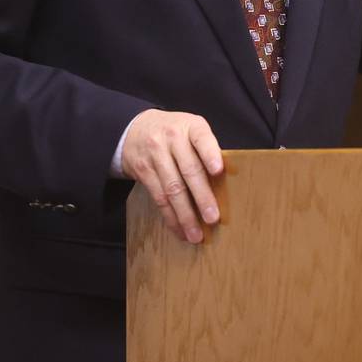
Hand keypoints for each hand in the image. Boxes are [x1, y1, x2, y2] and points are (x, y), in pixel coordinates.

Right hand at [120, 109, 224, 244]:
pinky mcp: (144, 171)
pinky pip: (158, 197)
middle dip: (202, 197)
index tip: (218, 170)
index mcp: (191, 126)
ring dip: (185, 215)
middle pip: (189, 170)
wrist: (134, 129)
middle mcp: (172, 138)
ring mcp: (156, 154)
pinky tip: (180, 230)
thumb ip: (206, 150)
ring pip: (172, 188)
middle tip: (213, 218)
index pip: (202, 138)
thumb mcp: (191, 129)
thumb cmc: (175, 133)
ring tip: (196, 235)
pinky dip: (170, 217)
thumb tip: (227, 185)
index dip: (210, 154)